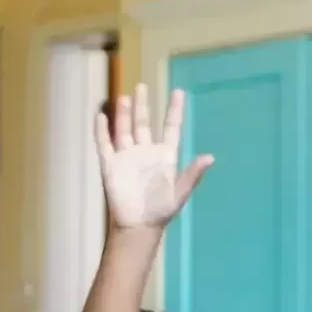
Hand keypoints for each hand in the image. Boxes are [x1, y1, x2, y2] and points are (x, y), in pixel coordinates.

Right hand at [96, 83, 213, 230]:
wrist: (138, 226)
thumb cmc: (161, 210)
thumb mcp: (180, 192)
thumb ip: (193, 174)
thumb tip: (210, 157)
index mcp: (165, 156)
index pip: (171, 127)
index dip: (174, 110)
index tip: (179, 92)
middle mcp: (145, 152)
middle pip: (144, 123)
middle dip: (142, 106)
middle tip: (141, 86)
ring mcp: (127, 157)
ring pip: (124, 129)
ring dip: (123, 114)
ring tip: (124, 97)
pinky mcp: (110, 165)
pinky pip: (105, 144)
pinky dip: (102, 130)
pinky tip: (100, 116)